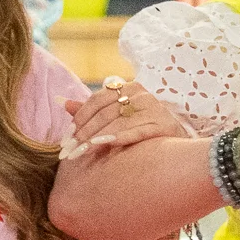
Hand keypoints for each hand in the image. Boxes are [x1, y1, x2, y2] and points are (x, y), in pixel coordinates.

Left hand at [62, 77, 190, 153]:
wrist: (178, 144)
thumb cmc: (143, 129)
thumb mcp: (117, 116)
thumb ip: (91, 110)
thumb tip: (62, 101)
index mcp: (129, 87)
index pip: (96, 100)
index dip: (79, 119)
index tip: (65, 139)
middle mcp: (141, 95)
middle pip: (104, 112)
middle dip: (83, 133)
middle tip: (67, 151)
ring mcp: (153, 109)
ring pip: (117, 122)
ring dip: (95, 138)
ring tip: (79, 152)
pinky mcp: (164, 125)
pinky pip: (137, 131)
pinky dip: (118, 137)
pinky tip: (102, 145)